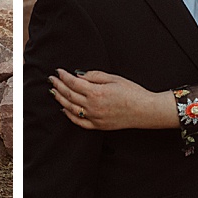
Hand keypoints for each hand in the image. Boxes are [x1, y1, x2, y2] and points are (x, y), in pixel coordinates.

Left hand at [48, 69, 177, 129]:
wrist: (145, 110)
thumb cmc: (133, 92)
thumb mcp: (114, 78)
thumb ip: (94, 76)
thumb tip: (79, 76)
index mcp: (96, 92)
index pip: (73, 83)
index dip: (63, 76)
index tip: (58, 71)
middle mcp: (93, 106)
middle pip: (69, 95)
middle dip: (58, 85)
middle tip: (51, 79)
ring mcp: (94, 117)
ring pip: (70, 108)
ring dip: (59, 98)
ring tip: (53, 91)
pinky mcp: (98, 126)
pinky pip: (79, 122)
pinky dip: (69, 115)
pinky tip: (64, 108)